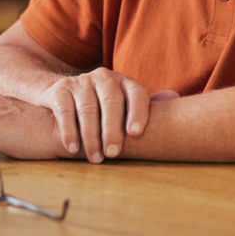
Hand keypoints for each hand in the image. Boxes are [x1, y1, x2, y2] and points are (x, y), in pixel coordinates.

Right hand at [37, 68, 154, 162]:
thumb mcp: (123, 103)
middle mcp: (104, 77)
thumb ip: (145, 105)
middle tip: (114, 153)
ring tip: (95, 158)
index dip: (138, 112)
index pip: (137, 93)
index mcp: (125, 82)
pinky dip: (69, 131)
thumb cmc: (101, 104)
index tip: (136, 133)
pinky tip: (73, 148)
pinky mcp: (60, 90)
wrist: (60, 93)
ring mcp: (81, 82)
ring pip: (88, 108)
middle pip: (111, 102)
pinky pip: (65, 110)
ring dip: (91, 136)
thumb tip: (175, 98)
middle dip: (113, 130)